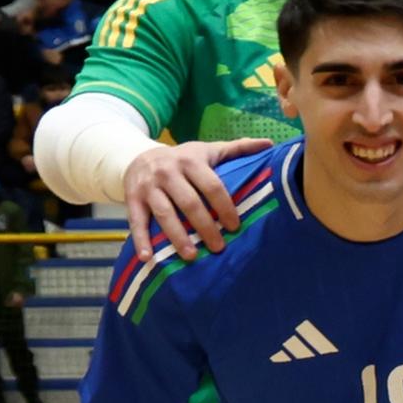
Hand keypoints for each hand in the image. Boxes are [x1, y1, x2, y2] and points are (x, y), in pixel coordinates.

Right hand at [124, 135, 268, 256]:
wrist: (137, 156)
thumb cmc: (183, 159)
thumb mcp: (208, 150)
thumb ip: (238, 148)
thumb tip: (270, 144)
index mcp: (190, 160)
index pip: (211, 185)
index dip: (224, 207)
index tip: (235, 226)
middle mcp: (167, 172)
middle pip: (189, 202)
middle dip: (204, 226)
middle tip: (218, 247)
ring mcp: (148, 186)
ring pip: (164, 213)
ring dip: (177, 236)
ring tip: (192, 256)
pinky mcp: (132, 199)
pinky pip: (136, 221)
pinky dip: (141, 240)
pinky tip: (149, 258)